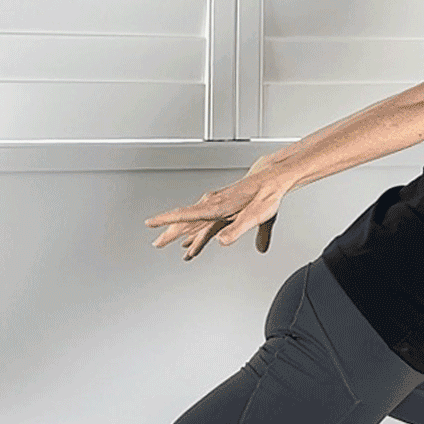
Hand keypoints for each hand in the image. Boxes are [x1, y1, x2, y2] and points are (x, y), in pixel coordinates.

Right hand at [145, 160, 288, 261]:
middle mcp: (213, 203)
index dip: (167, 219)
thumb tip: (221, 241)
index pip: (186, 214)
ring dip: (179, 230)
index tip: (151, 222)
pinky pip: (201, 219)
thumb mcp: (255, 216)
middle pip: (185, 219)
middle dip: (169, 232)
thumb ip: (237, 230)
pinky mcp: (221, 205)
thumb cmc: (266, 196)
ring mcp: (216, 204)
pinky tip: (191, 235)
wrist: (273, 180)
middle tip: (156, 243)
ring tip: (168, 241)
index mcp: (217, 206)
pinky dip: (192, 228)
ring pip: (191, 219)